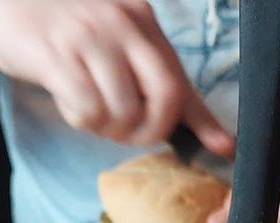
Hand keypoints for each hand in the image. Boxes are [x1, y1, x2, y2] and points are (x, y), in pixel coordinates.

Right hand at [0, 0, 233, 153]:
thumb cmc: (61, 28)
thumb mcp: (114, 39)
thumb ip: (154, 76)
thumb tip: (212, 133)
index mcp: (141, 19)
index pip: (181, 78)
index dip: (204, 120)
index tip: (225, 147)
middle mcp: (120, 23)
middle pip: (163, 97)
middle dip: (150, 130)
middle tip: (128, 132)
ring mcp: (87, 38)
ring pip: (122, 111)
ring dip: (108, 127)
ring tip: (89, 110)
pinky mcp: (55, 56)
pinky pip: (86, 110)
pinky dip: (80, 119)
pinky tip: (68, 102)